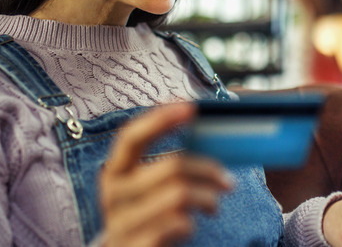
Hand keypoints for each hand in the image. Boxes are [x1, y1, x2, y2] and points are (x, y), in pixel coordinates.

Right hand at [99, 103, 233, 246]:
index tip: (192, 108)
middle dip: (207, 169)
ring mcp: (123, 223)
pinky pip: (177, 225)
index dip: (160, 119)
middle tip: (227, 180)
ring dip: (208, 198)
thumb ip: (166, 166)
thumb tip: (204, 131)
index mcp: (115, 172)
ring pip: (179, 196)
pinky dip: (191, 222)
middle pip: (171, 168)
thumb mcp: (145, 188)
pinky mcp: (137, 246)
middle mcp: (114, 195)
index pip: (131, 137)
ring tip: (213, 204)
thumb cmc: (144, 216)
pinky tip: (190, 225)